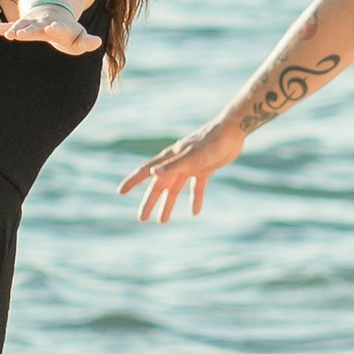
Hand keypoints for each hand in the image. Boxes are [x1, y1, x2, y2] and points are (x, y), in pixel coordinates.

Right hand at [0, 4, 99, 58]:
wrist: (53, 10)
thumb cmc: (67, 30)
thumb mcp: (79, 37)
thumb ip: (86, 42)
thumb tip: (97, 42)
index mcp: (59, 26)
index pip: (58, 28)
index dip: (55, 28)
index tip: (51, 28)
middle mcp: (43, 23)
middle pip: (35, 27)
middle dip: (28, 30)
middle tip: (20, 35)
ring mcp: (32, 23)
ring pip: (21, 25)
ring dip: (14, 29)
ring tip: (7, 35)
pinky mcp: (22, 25)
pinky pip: (10, 26)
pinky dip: (1, 28)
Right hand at [119, 115, 246, 220]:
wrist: (232, 132)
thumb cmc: (210, 142)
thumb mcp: (192, 157)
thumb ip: (173, 166)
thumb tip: (153, 173)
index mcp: (169, 159)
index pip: (146, 171)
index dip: (132, 182)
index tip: (120, 192)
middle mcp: (176, 163)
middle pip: (159, 186)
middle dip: (149, 202)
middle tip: (141, 219)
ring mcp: (190, 166)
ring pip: (175, 189)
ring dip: (168, 204)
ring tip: (162, 221)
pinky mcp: (204, 169)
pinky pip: (196, 187)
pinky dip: (195, 199)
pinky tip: (194, 212)